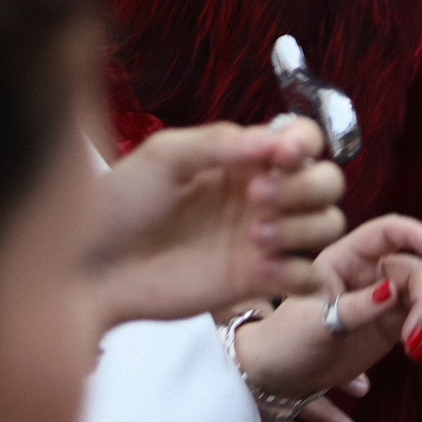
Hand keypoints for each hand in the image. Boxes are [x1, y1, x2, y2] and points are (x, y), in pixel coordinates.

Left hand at [91, 118, 343, 328]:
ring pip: (327, 225)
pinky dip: (299, 272)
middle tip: (255, 199)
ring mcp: (263, 239)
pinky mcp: (256, 282)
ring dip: (302, 227)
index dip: (306, 144)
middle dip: (303, 188)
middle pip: (328, 182)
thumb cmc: (120, 203)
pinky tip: (263, 268)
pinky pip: (307, 278)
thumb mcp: (163, 156)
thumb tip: (272, 140)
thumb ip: (218, 142)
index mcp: (242, 156)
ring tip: (254, 236)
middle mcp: (261, 193)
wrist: (93, 267)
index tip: (283, 156)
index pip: (303, 139)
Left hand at [234, 215, 421, 401]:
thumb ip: (355, 307)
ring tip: (418, 350)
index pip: (386, 232)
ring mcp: (383, 297)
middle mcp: (368, 271)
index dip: (416, 233)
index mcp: (345, 257)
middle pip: (415, 269)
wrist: (281, 373)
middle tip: (417, 335)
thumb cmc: (287, 339)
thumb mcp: (315, 322)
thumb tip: (392, 292)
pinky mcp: (391, 324)